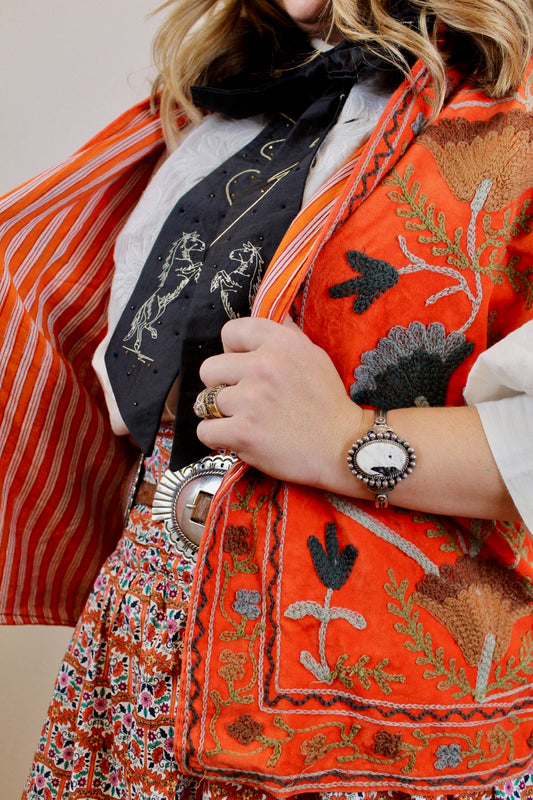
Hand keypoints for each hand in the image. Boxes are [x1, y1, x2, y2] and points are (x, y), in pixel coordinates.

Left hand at [197, 316, 366, 488]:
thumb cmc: (329, 403)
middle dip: (220, 385)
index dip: (232, 351)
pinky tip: (236, 438)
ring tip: (245, 421)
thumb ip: (286, 335)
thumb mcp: (314, 356)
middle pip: (209, 368)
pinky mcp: (243, 433)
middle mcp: (263, 366)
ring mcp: (251, 400)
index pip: (231, 331)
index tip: (242, 367)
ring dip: (221, 414)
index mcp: (281, 343)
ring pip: (206, 402)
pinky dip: (217, 437)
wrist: (343, 448)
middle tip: (241, 399)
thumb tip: (271, 314)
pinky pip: (205, 430)